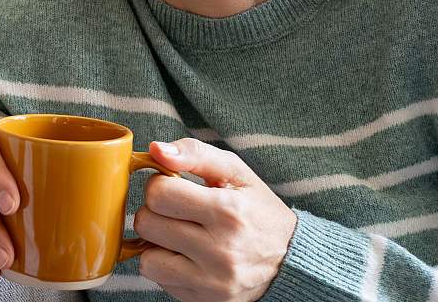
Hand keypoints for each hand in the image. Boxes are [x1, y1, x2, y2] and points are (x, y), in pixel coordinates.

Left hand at [133, 139, 297, 301]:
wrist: (290, 260)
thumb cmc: (258, 210)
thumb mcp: (236, 173)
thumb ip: (195, 154)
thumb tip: (156, 150)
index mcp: (228, 212)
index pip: (158, 194)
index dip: (159, 185)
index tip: (175, 188)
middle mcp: (220, 251)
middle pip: (147, 223)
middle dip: (155, 212)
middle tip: (178, 212)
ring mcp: (212, 281)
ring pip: (147, 259)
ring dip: (157, 244)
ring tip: (180, 236)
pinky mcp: (205, 301)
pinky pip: (159, 280)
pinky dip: (166, 266)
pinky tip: (188, 257)